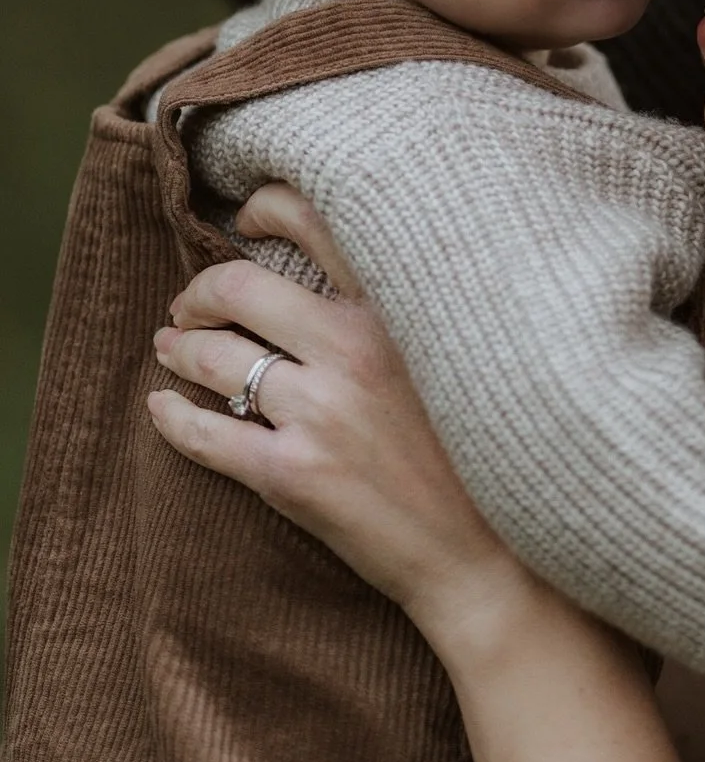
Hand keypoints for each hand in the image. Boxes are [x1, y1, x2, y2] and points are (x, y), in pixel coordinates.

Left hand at [148, 185, 527, 640]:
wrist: (484, 552)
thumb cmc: (474, 448)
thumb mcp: (449, 354)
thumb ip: (395, 310)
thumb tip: (328, 273)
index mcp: (395, 309)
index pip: (315, 222)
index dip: (265, 208)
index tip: (244, 221)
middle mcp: (353, 349)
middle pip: (240, 289)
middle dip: (200, 294)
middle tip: (189, 306)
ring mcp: (320, 412)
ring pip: (214, 359)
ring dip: (180, 350)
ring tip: (172, 349)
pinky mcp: (292, 474)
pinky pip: (205, 435)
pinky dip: (171, 418)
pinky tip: (163, 409)